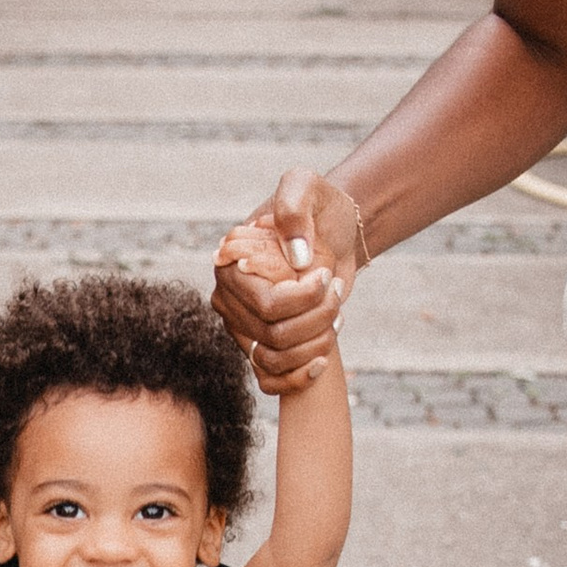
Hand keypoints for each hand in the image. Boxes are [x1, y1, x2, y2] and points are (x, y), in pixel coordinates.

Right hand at [211, 168, 363, 393]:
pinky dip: (298, 378)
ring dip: (316, 345)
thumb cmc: (320, 208)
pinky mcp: (260, 345)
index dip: (305, 299)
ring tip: (336, 317)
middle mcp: (229, 299)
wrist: (336, 233)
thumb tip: (295, 258)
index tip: (328, 277)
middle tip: (337, 294)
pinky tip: (323, 361)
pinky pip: (269, 380)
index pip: (267, 305)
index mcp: (230, 264)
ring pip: (274, 359)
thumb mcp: (307, 187)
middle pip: (274, 336)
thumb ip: (294, 207)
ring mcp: (242, 327)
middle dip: (317, 319)